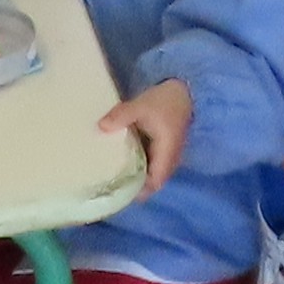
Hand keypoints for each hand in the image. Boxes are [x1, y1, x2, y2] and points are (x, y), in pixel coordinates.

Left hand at [101, 79, 196, 195]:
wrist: (182, 91)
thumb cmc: (164, 100)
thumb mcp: (141, 105)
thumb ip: (121, 116)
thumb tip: (101, 126)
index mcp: (166, 152)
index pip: (155, 182)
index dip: (140, 191)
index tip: (119, 192)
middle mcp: (170, 158)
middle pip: (153, 182)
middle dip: (135, 187)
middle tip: (111, 187)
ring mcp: (168, 155)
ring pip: (153, 175)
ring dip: (138, 177)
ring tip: (115, 177)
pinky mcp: (164, 149)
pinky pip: (152, 166)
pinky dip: (140, 168)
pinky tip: (124, 162)